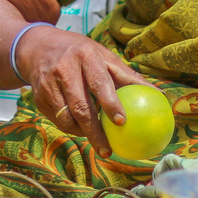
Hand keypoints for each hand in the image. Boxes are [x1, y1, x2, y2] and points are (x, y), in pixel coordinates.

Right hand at [15, 25, 140, 156]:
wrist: (38, 47)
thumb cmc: (82, 54)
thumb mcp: (103, 56)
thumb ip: (128, 76)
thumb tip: (159, 95)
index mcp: (85, 55)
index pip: (99, 82)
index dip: (110, 102)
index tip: (121, 121)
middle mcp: (65, 69)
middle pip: (80, 106)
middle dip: (94, 132)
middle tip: (108, 150)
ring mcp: (48, 84)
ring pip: (66, 117)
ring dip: (82, 132)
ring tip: (97, 141)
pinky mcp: (38, 97)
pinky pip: (57, 119)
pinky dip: (70, 127)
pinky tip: (81, 130)